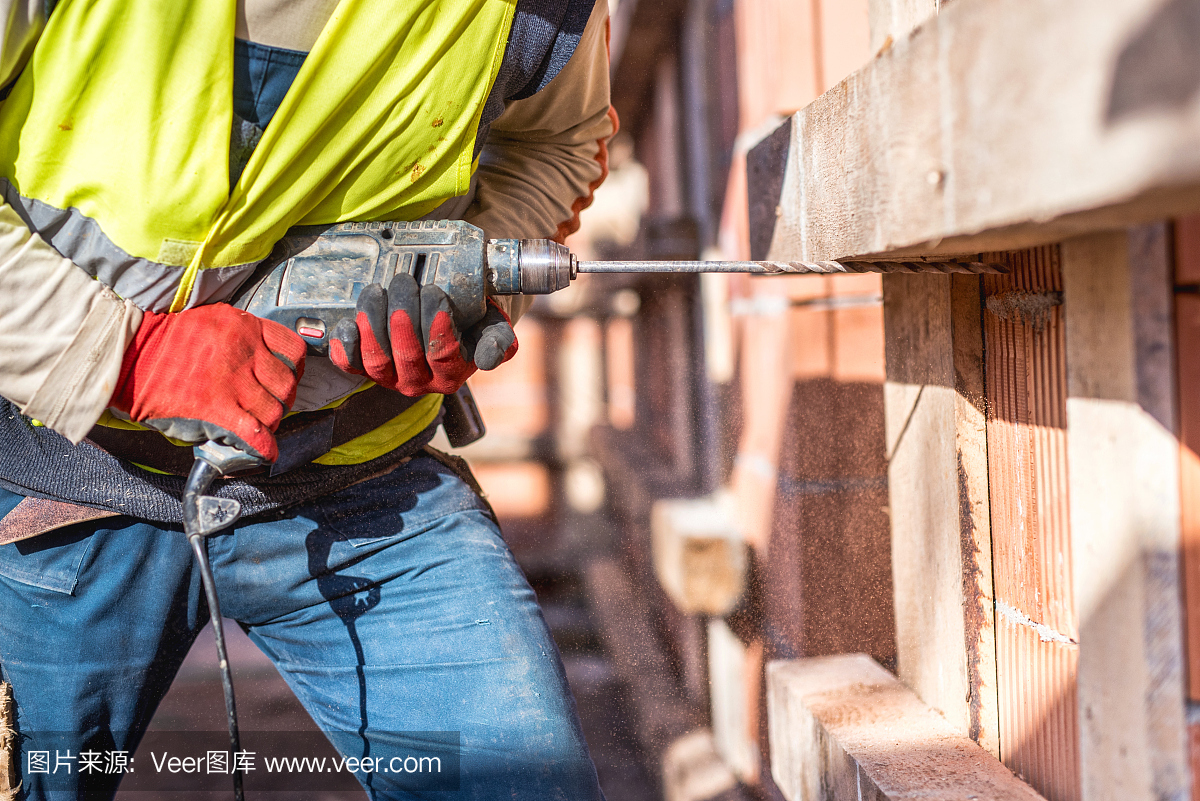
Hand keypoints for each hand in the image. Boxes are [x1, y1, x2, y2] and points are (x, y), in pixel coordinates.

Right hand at [109, 305, 305, 461]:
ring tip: (254, 424)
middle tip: (267, 406)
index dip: (294, 369)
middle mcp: (244, 351)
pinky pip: (254, 432)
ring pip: (273, 411)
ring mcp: (232, 381)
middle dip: (281, 400)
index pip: (294, 349)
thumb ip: (242, 337)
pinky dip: (264, 446)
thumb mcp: (212, 321)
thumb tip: (263, 361)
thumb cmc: (165, 340)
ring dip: (269, 423)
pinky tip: (265, 451)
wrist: (129, 353)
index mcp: (245, 326)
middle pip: (286, 385)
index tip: (288, 377)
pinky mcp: (216, 407)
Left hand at [328, 272, 517, 395]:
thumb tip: (489, 360)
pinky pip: (350, 364)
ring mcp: (389, 378)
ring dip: (373, 324)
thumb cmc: (473, 319)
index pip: (442, 354)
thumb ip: (499, 341)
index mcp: (451, 376)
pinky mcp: (364, 369)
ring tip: (376, 291)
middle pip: (406, 355)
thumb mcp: (494, 327)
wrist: (449, 318)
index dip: (436, 326)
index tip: (435, 292)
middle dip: (402, 316)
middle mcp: (419, 383)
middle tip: (404, 282)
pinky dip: (345, 346)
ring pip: (376, 360)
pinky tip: (347, 323)